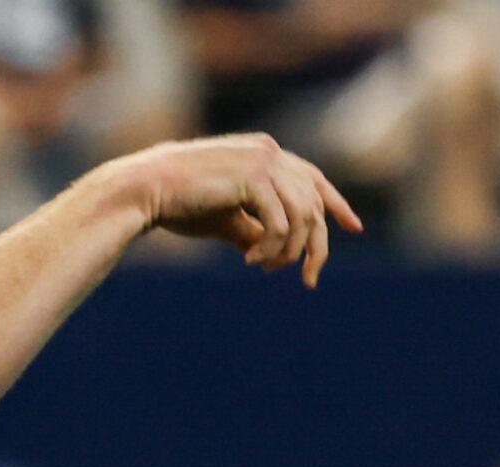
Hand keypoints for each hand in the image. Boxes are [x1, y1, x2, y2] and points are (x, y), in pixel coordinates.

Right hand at [106, 134, 361, 286]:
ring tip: (265, 269)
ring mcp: (264, 162)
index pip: (314, 179)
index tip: (353, 229)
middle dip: (316, 246)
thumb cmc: (177, 203)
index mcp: (265, 156)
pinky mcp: (252, 178)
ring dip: (288, 252)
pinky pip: (281, 223)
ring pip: (303, 215)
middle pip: (315, 202)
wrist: (146, 190)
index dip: (336, 204)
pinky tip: (249, 261)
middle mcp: (271, 153)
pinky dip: (270, 248)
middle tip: (308, 280)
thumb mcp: (222, 219)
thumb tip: (268, 251)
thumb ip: (249, 229)